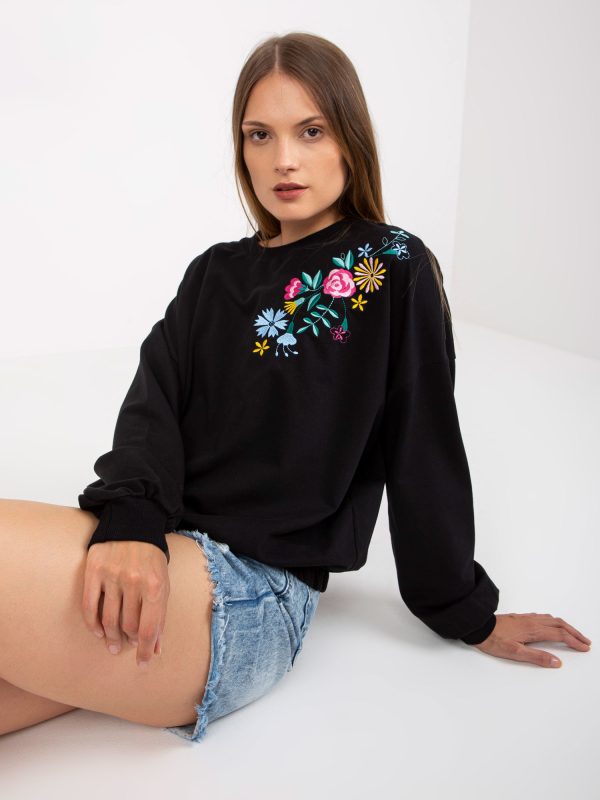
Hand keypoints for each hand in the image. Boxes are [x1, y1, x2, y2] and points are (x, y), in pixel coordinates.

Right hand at [82, 540, 169, 668]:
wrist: (133, 523)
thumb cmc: (151, 558)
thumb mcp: (163, 582)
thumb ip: (160, 615)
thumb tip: (156, 648)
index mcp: (156, 586)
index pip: (149, 628)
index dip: (146, 650)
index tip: (143, 662)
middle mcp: (133, 582)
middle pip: (128, 626)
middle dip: (129, 641)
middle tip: (128, 645)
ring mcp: (112, 576)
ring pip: (108, 619)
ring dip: (111, 637)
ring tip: (113, 645)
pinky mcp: (94, 571)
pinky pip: (89, 606)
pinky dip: (93, 624)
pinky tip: (98, 632)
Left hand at [470, 612, 591, 667]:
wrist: (478, 626)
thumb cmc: (493, 640)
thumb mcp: (515, 653)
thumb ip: (537, 657)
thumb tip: (557, 661)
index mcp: (533, 630)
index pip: (560, 635)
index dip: (574, 641)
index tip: (584, 647)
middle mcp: (532, 621)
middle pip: (559, 624)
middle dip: (574, 632)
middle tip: (585, 641)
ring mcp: (526, 618)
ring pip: (552, 619)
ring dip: (565, 626)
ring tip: (573, 633)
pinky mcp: (520, 618)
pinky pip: (543, 617)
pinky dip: (554, 621)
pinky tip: (551, 624)